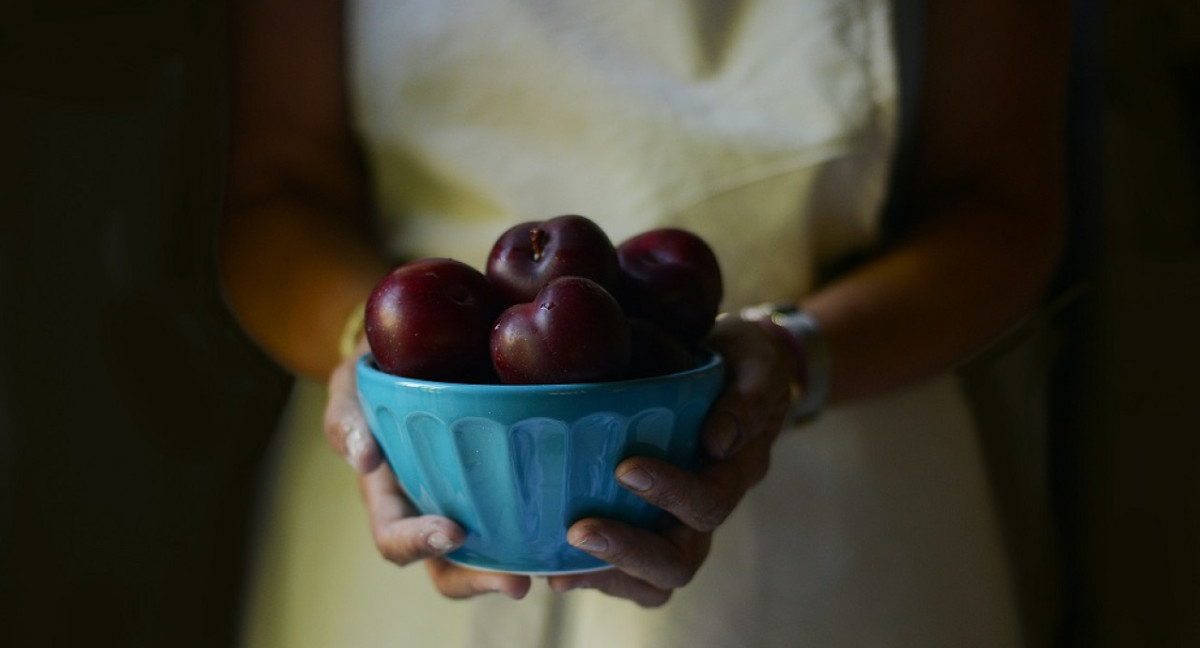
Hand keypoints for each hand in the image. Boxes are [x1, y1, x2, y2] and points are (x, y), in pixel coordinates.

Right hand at [324, 338, 531, 598]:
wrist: (421, 352)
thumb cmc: (379, 374)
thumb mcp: (352, 388)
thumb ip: (347, 419)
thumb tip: (364, 459)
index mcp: (389, 498)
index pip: (395, 539)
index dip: (420, 544)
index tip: (453, 532)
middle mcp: (429, 511)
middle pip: (448, 567)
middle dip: (479, 580)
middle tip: (518, 583)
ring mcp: (468, 502)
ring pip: (489, 554)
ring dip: (516, 568)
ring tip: (550, 573)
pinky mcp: (504, 486)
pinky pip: (521, 518)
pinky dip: (543, 532)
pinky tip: (573, 529)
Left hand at [546, 317, 795, 605]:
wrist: (736, 373)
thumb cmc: (744, 365)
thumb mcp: (758, 364)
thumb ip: (747, 397)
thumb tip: (717, 441)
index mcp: (736, 473)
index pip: (710, 502)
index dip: (672, 492)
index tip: (626, 468)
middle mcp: (707, 511)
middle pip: (679, 561)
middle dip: (628, 550)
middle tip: (579, 532)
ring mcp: (679, 525)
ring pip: (653, 580)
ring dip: (605, 574)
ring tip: (555, 569)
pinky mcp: (649, 525)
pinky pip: (628, 572)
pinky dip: (592, 573)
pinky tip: (549, 565)